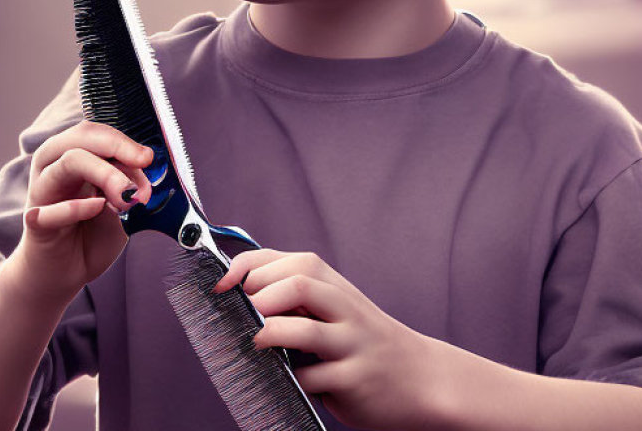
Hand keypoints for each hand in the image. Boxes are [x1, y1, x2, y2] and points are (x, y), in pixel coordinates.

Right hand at [5, 120, 154, 305]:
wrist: (65, 273)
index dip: (123, 139)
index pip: (96, 132)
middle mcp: (53, 166)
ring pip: (68, 162)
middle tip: (142, 162)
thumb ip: (129, 185)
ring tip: (127, 196)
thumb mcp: (120, 205)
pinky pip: (50, 209)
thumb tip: (144, 172)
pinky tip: (97, 209)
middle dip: (116, 146)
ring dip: (104, 173)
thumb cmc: (91, 232)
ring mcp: (42, 192)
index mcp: (72, 155)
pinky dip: (76, 207)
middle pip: (80, 137)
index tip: (148, 157)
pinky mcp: (35, 223)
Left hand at [213, 249, 436, 430]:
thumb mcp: (335, 308)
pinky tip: (293, 380)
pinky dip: (296, 379)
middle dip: (262, 297)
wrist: (420, 376)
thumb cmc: (363, 340)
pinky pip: (315, 379)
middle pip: (299, 284)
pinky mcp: (354, 380)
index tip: (221, 285)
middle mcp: (346, 309)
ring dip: (271, 336)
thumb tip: (238, 291)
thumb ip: (296, 296)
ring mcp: (352, 344)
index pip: (289, 261)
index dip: (248, 268)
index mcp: (335, 286)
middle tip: (244, 316)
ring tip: (258, 344)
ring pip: (306, 331)